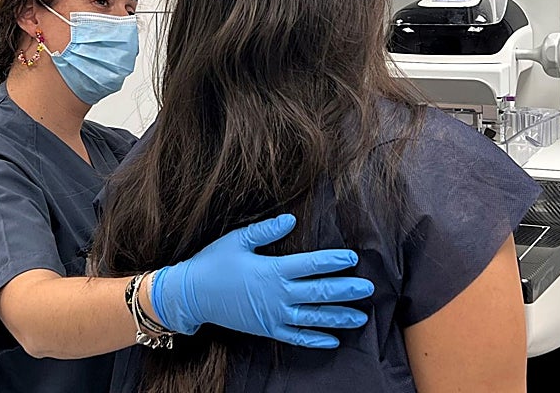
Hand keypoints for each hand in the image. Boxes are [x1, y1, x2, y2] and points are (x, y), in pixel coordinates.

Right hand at [150, 214, 372, 347]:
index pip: (312, 264)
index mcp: (273, 270)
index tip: (352, 258)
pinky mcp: (267, 329)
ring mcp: (274, 315)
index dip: (334, 260)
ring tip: (361, 317)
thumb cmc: (214, 263)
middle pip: (320, 292)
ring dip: (338, 317)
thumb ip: (266, 230)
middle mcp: (278, 295)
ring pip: (313, 317)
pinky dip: (316, 339)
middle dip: (346, 291)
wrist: (191, 295)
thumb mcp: (239, 239)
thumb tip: (291, 219)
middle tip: (368, 289)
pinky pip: (296, 337)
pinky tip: (333, 340)